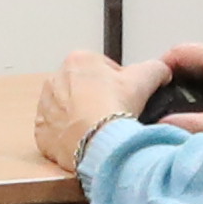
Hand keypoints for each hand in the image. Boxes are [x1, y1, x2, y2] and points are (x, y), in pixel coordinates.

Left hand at [33, 49, 148, 170]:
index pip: (102, 69)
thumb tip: (161, 70)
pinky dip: (69, 137)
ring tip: (100, 129)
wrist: (97, 142)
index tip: (124, 98)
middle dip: (96, 99)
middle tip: (114, 114)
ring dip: (81, 117)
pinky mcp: (41, 132)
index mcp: (77, 60)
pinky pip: (56, 132)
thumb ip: (155, 68)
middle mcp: (55, 79)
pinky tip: (86, 141)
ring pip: (68, 110)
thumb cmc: (114, 108)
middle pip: (83, 89)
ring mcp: (45, 107)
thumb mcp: (144, 79)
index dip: (119, 84)